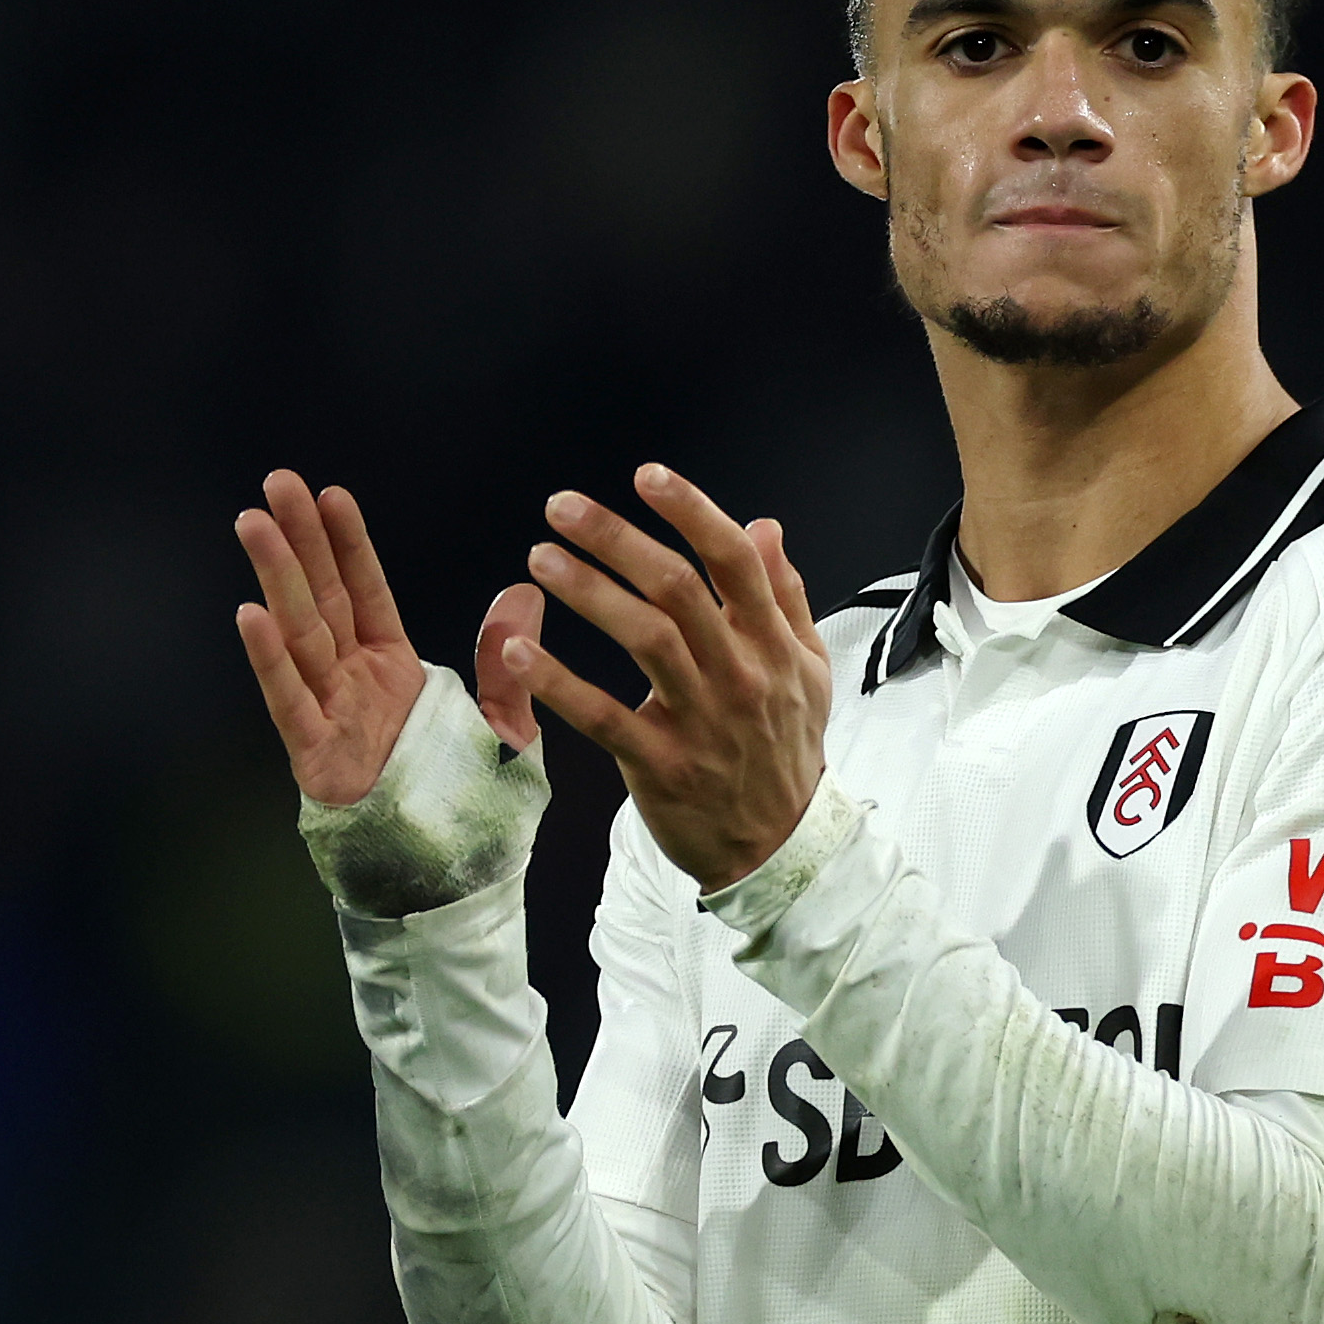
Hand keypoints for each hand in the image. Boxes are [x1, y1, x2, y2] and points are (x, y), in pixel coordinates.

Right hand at [236, 470, 551, 806]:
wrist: (452, 884)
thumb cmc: (470, 812)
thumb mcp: (506, 730)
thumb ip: (508, 663)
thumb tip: (523, 592)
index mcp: (396, 671)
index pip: (366, 593)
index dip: (347, 544)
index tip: (330, 494)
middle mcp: (355, 685)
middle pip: (322, 598)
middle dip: (299, 541)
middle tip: (277, 482)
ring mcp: (331, 717)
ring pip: (299, 635)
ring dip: (275, 578)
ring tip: (252, 522)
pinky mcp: (317, 757)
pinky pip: (291, 701)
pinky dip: (270, 660)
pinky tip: (250, 614)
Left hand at [504, 465, 828, 892]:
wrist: (782, 846)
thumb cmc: (787, 747)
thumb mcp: (807, 668)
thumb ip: (786, 594)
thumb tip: (765, 526)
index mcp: (772, 643)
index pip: (734, 561)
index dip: (691, 511)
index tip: (647, 476)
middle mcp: (739, 674)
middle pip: (677, 589)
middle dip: (616, 539)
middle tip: (561, 508)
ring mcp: (701, 721)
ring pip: (643, 640)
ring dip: (586, 592)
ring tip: (539, 559)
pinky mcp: (661, 766)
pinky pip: (603, 717)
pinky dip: (558, 683)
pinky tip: (516, 651)